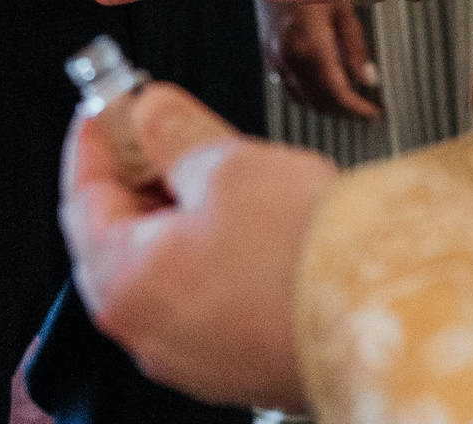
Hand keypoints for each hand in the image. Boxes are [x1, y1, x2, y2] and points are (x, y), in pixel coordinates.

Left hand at [62, 82, 334, 410]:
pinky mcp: (239, 364)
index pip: (82, 199)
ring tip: (218, 167)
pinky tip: (249, 223)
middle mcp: (149, 334)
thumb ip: (175, 132)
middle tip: (160, 129)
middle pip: (121, 240)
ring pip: (167, 271)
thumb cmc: (304, 254)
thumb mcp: (228, 163)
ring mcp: (194, 357)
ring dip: (180, 216)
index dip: (95, 140)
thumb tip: (151, 111)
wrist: (389, 319)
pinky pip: (207, 300)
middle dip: (140, 177)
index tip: (105, 108)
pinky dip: (212, 256)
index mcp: (125, 285)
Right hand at [259, 0, 380, 119]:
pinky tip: (326, 91)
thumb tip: (369, 80)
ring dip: (328, 108)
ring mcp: (276, 59)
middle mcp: (290, 58)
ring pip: (304, 99)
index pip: (337, 92)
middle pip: (320, 101)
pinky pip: (291, 88)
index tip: (375, 115)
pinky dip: (310, 96)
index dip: (358, 109)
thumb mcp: (342, 6)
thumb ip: (355, 46)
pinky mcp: (270, 56)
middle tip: (368, 114)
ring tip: (351, 106)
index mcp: (311, 45)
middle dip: (346, 113)